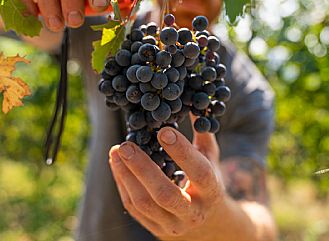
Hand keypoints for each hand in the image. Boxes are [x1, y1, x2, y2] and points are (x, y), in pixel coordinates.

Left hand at [109, 125, 228, 239]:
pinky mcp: (155, 228)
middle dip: (143, 169)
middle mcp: (193, 213)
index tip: (163, 130)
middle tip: (126, 144)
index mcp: (211, 192)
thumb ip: (202, 131)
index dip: (182, 152)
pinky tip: (116, 164)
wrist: (206, 222)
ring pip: (144, 203)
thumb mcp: (210, 157)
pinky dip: (122, 184)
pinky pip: (133, 207)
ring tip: (116, 150)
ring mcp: (172, 225)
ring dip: (126, 175)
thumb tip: (193, 100)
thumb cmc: (207, 180)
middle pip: (165, 194)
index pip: (199, 172)